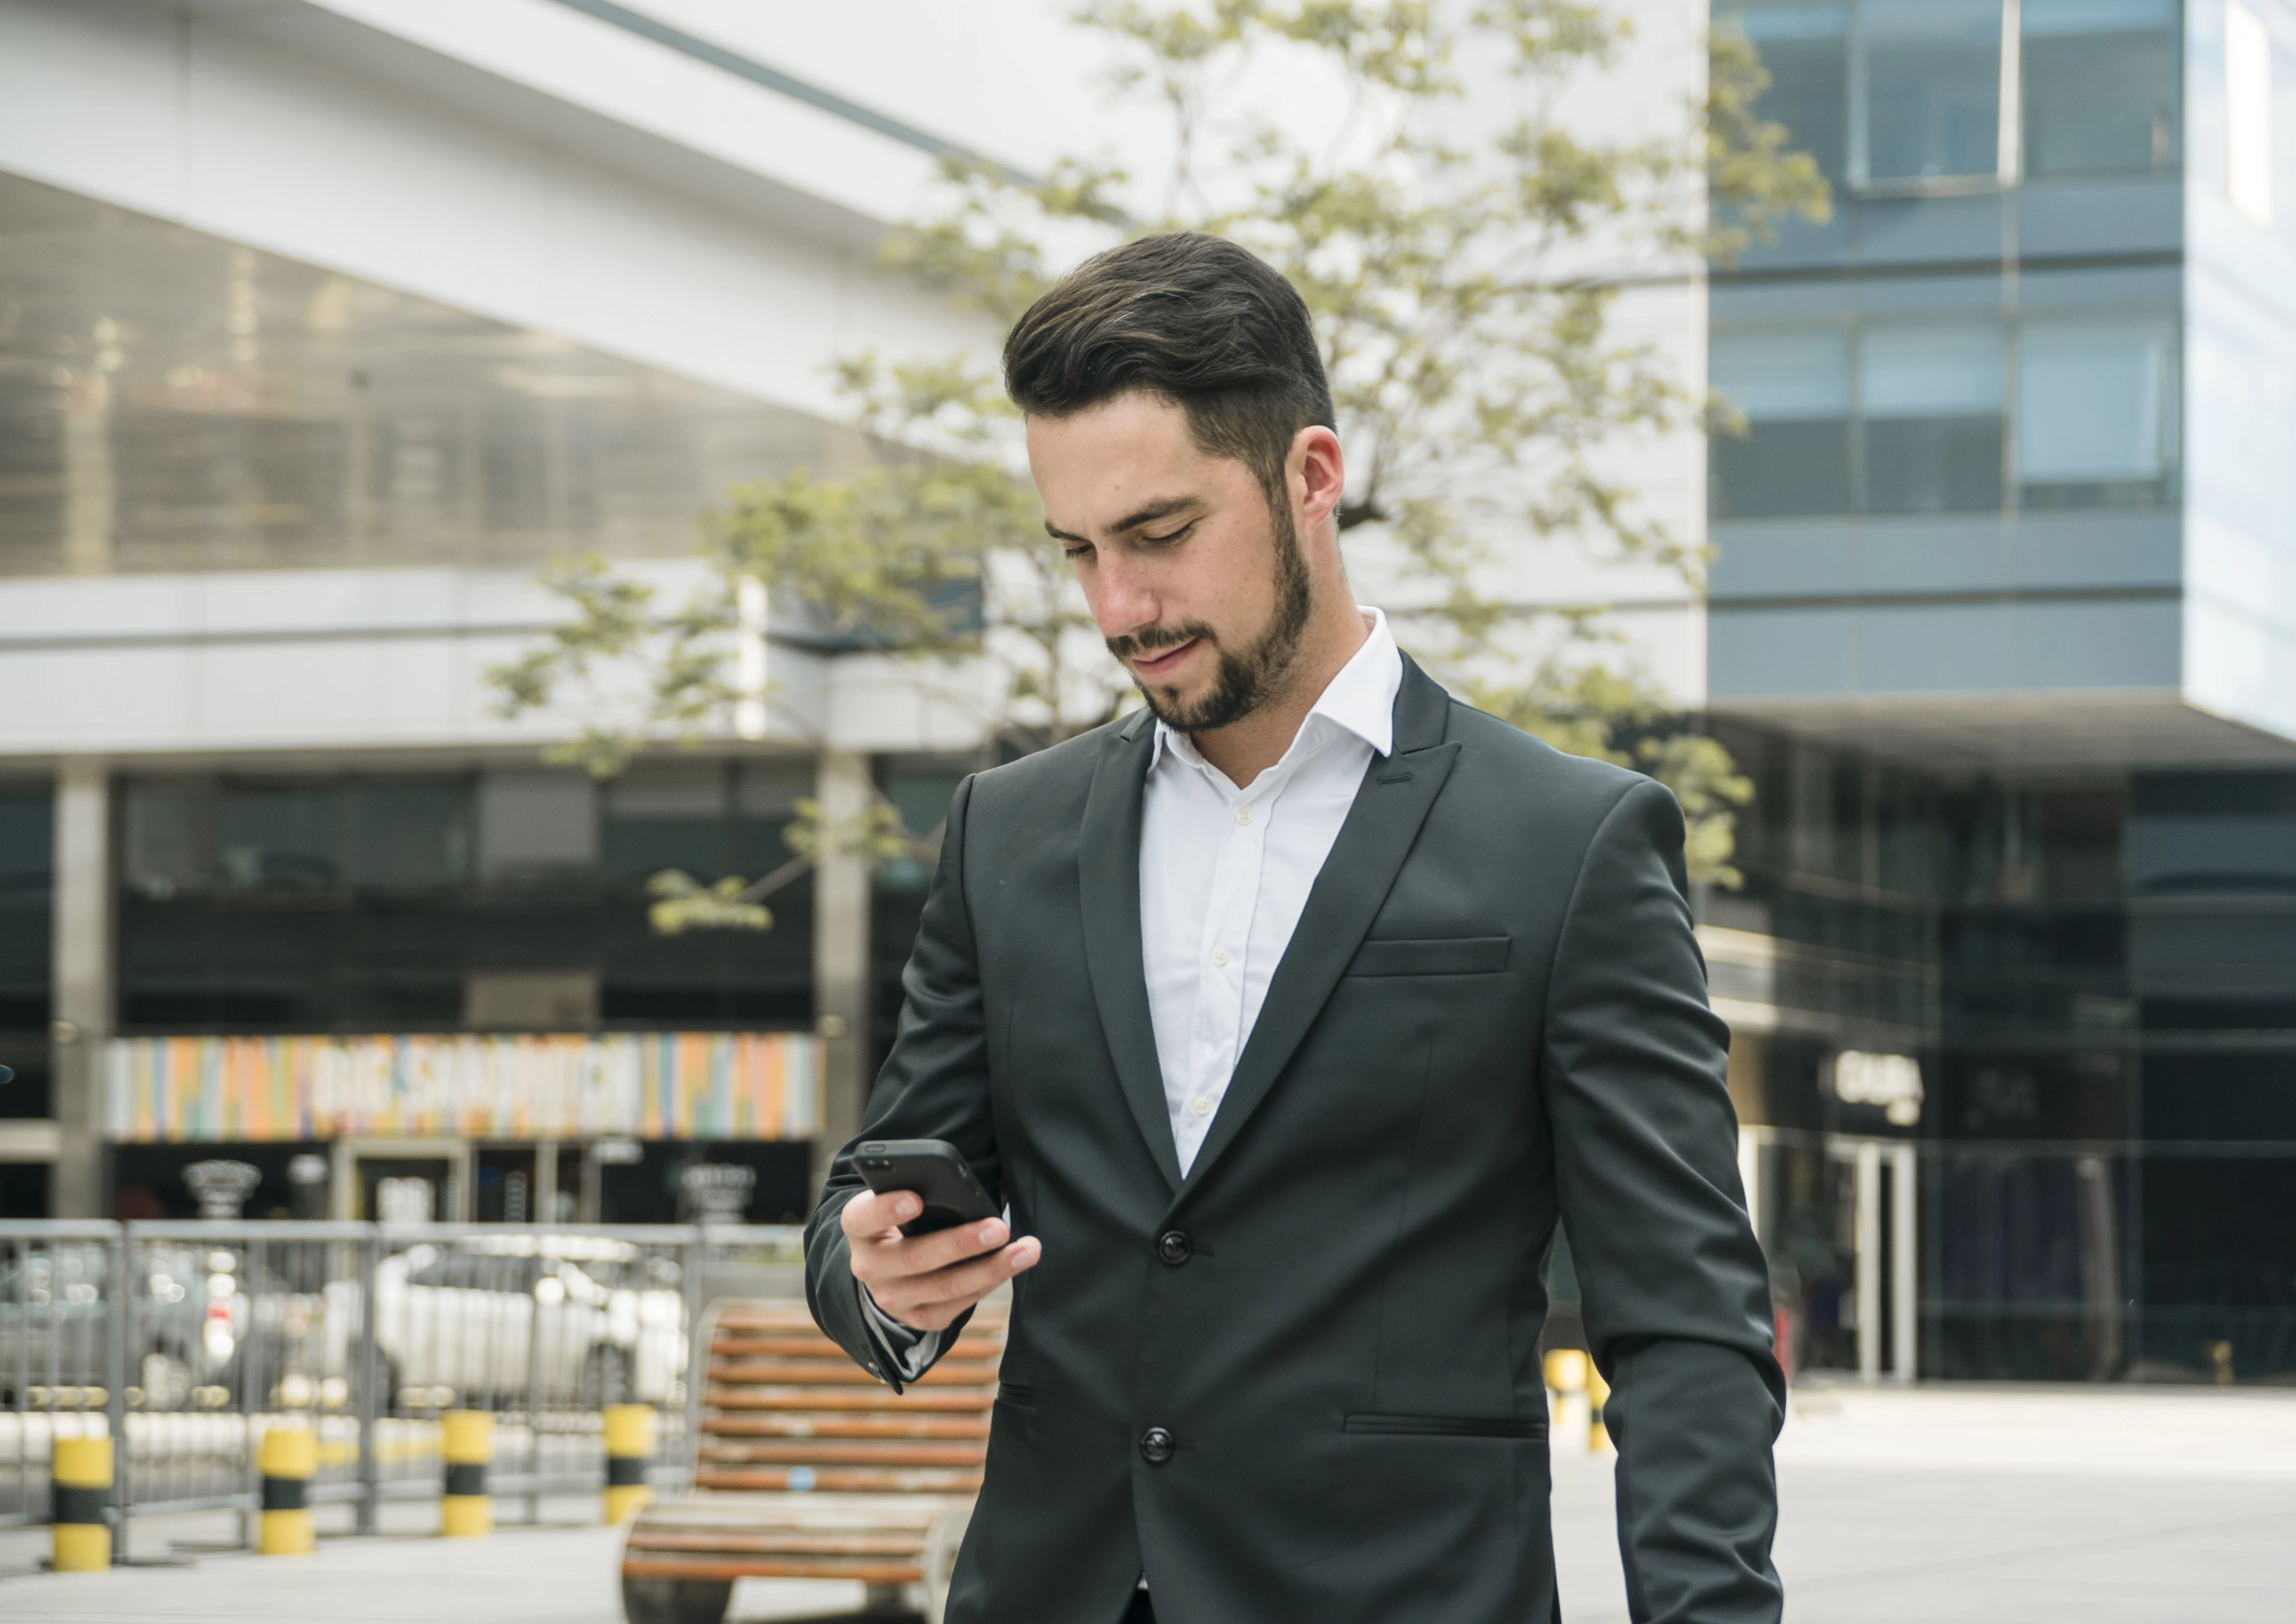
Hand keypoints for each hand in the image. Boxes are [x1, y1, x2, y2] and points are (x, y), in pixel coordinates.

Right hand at [842, 1189, 1041, 1332]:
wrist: (887, 1264)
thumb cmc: (902, 1219)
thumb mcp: (899, 1198)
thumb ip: (919, 1191)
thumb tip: (963, 1191)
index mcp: (859, 1227)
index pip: (864, 1217)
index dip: (887, 1209)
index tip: (916, 1199)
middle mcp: (869, 1267)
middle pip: (915, 1257)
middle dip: (961, 1243)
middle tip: (999, 1228)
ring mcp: (891, 1298)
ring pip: (944, 1287)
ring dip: (991, 1268)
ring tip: (1025, 1250)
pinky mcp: (917, 1318)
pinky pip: (957, 1305)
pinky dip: (988, 1284)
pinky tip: (1011, 1267)